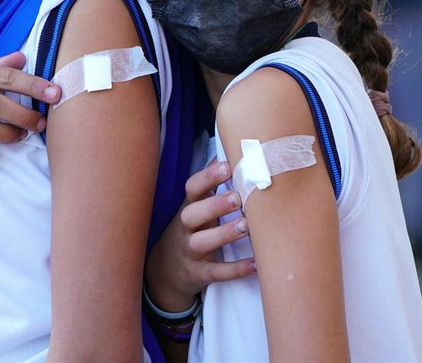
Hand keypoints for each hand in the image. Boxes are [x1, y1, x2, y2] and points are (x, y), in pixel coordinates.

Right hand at [145, 158, 256, 311]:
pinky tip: (256, 264)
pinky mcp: (198, 274)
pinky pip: (216, 272)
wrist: (166, 272)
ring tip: (247, 226)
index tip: (227, 165)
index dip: (208, 176)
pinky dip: (235, 269)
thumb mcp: (196, 205)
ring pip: (201, 242)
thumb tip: (230, 148)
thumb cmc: (192, 229)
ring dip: (223, 234)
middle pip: (192, 214)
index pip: (192, 188)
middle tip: (238, 197)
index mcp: (189, 206)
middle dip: (214, 205)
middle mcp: (186, 228)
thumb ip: (212, 182)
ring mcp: (190, 251)